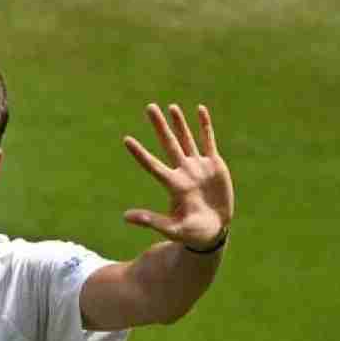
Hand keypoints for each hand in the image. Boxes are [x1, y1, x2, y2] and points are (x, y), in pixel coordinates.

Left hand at [123, 104, 234, 249]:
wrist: (214, 232)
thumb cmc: (191, 233)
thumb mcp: (171, 229)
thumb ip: (151, 221)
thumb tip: (124, 217)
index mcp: (173, 185)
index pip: (152, 165)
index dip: (140, 153)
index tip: (126, 140)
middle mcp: (183, 172)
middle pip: (169, 144)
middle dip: (159, 126)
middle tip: (149, 107)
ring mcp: (198, 167)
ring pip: (187, 139)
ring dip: (179, 123)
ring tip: (170, 107)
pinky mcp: (214, 165)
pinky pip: (209, 141)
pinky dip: (205, 126)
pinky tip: (199, 110)